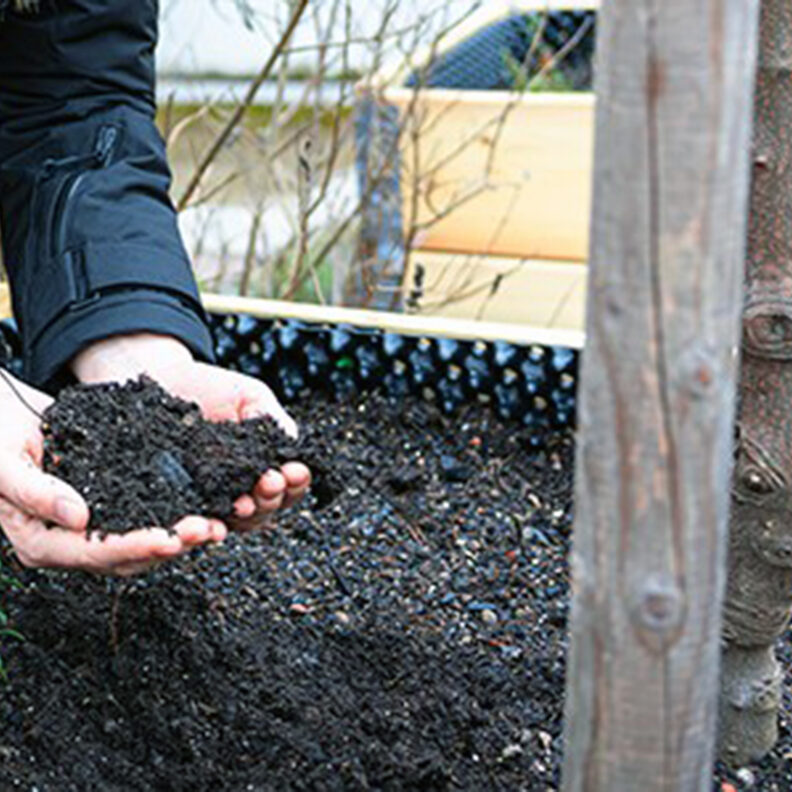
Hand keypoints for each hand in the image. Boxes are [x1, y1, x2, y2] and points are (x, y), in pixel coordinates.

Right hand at [0, 370, 227, 574]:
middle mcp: (67, 543)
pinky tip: (204, 506)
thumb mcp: (4, 460)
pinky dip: (173, 515)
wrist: (1, 417)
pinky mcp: (107, 510)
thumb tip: (78, 518)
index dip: (134, 546)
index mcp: (38, 542)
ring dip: (180, 536)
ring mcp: (88, 530)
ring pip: (141, 545)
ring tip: (217, 524)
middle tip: (210, 530)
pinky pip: (144, 518)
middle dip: (170, 544)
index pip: (92, 553)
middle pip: (125, 556)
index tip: (171, 540)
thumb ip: (35, 491)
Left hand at [71, 333, 311, 530]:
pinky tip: (212, 525)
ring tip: (246, 504)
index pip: (287, 485)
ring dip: (247, 516)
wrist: (160, 379)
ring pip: (236, 522)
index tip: (295, 470)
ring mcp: (208, 499)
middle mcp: (238, 489)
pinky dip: (205, 529)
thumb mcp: (251, 397)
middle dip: (273, 498)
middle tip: (272, 481)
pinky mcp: (177, 505)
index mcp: (261, 466)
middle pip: (266, 508)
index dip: (296, 482)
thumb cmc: (209, 387)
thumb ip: (274, 421)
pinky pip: (194, 522)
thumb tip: (295, 449)